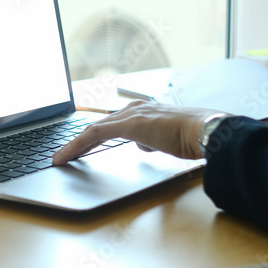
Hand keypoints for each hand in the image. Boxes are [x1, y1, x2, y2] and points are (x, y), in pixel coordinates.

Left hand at [51, 100, 219, 164]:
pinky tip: (64, 157)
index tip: (83, 146)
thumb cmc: (196, 137)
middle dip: (80, 141)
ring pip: (93, 130)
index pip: (114, 123)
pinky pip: (94, 135)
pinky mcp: (128, 125)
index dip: (95, 135)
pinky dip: (76, 146)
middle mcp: (136, 109)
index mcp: (146, 111)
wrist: (207, 131)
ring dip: (74, 145)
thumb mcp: (170, 140)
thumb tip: (144, 146)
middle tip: (64, 153)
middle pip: (99, 125)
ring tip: (59, 157)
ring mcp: (132, 115)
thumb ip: (154, 141)